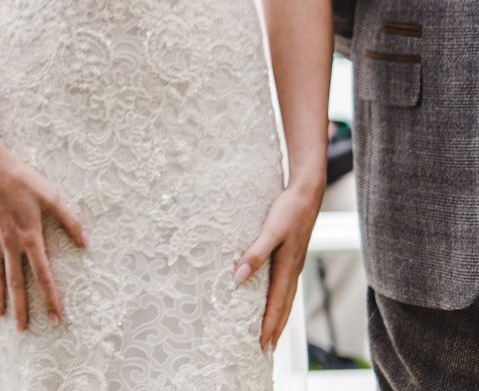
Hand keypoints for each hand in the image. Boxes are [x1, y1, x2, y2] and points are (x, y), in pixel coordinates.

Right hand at [0, 128, 87, 330]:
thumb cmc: (22, 179)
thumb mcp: (51, 196)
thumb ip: (69, 220)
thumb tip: (87, 242)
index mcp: (29, 237)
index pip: (42, 275)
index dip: (50, 298)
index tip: (56, 317)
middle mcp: (10, 243)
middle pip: (15, 282)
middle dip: (21, 307)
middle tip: (24, 329)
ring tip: (0, 316)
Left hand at [236, 182, 322, 352]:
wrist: (306, 194)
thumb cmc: (287, 210)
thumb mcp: (270, 230)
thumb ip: (255, 253)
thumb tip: (238, 277)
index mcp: (286, 267)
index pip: (276, 304)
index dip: (268, 325)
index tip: (262, 345)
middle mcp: (292, 270)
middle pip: (283, 307)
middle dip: (274, 329)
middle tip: (266, 350)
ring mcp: (293, 264)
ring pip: (286, 298)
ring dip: (278, 317)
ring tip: (271, 334)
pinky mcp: (292, 257)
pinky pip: (285, 286)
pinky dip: (280, 301)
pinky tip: (274, 302)